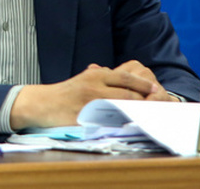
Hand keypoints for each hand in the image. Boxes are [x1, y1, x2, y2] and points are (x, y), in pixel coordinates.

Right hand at [9, 60, 172, 129]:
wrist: (43, 103)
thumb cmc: (64, 92)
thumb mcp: (83, 79)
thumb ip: (100, 76)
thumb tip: (118, 75)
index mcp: (95, 76)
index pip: (125, 77)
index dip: (142, 83)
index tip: (155, 88)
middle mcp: (94, 87)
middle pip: (126, 93)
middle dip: (143, 98)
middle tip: (156, 103)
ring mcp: (90, 104)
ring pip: (120, 107)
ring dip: (135, 111)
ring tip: (147, 114)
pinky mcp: (85, 119)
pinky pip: (108, 121)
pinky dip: (120, 122)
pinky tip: (129, 124)